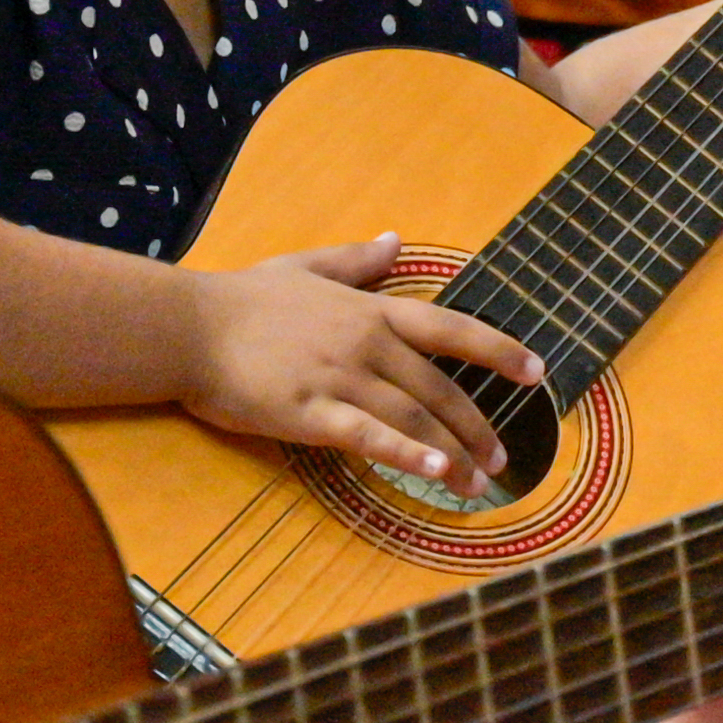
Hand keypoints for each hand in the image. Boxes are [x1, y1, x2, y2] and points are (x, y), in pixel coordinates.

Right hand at [177, 238, 540, 486]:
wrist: (187, 326)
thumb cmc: (242, 299)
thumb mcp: (305, 266)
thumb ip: (356, 260)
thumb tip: (397, 241)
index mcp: (369, 311)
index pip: (449, 329)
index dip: (497, 350)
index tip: (535, 372)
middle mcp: (365, 344)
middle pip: (438, 386)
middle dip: (478, 423)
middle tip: (504, 457)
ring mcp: (339, 379)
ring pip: (413, 416)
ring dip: (453, 449)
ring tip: (480, 481)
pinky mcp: (310, 413)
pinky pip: (370, 437)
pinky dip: (408, 454)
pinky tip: (436, 473)